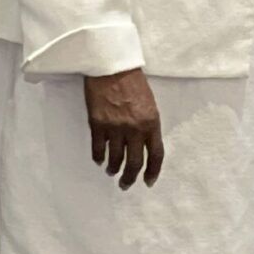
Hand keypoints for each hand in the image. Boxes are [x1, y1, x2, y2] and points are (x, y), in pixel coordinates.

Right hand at [84, 68, 164, 189]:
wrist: (112, 68)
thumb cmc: (133, 83)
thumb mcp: (150, 104)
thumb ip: (148, 125)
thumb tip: (144, 145)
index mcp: (152, 123)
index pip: (156, 155)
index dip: (153, 171)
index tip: (149, 182)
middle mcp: (135, 129)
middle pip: (134, 163)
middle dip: (130, 178)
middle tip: (126, 185)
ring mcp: (115, 128)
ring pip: (115, 159)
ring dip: (113, 169)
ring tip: (112, 172)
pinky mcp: (97, 124)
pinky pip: (98, 149)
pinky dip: (98, 158)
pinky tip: (99, 160)